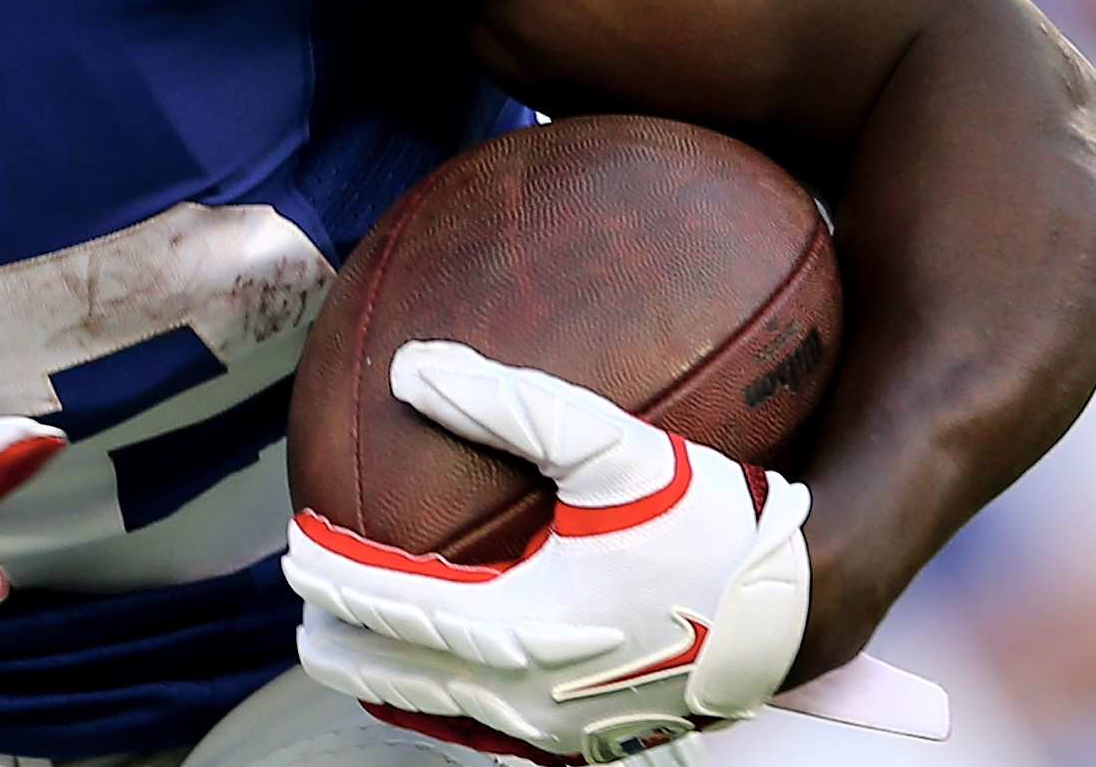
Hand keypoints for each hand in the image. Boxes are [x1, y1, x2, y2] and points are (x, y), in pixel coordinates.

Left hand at [283, 341, 808, 762]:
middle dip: (342, 642)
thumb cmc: (712, 522)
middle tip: (302, 608)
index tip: (294, 543)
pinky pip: (493, 734)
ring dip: (387, 680)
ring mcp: (560, 731)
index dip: (336, 576)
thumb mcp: (613, 447)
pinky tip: (442, 684)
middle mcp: (530, 696)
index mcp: (521, 627)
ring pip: (443, 715)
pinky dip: (446, 708)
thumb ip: (508, 403)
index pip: (395, 606)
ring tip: (351, 646)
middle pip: (400, 678)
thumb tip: (410, 365)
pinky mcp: (593, 743)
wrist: (801, 609)